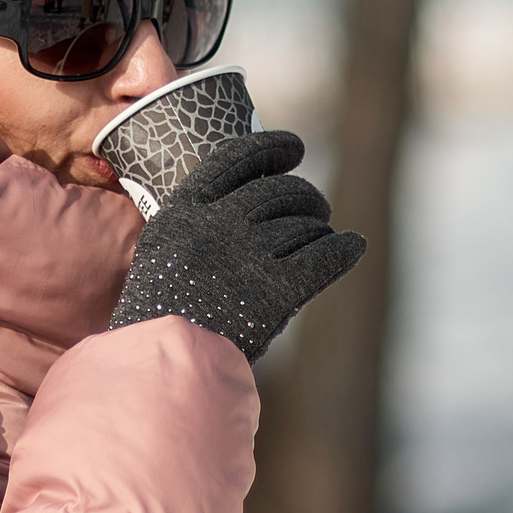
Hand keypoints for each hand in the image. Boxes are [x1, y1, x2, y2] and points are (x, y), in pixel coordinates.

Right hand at [107, 129, 364, 362]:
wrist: (161, 365)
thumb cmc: (159, 319)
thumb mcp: (162, 257)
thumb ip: (199, 232)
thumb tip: (254, 216)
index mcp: (184, 211)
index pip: (235, 158)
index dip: (271, 147)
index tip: (294, 148)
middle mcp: (218, 224)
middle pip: (279, 192)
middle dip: (305, 196)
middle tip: (317, 207)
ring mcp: (248, 254)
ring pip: (303, 226)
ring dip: (319, 228)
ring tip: (323, 235)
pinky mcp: (276, 288)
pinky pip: (323, 257)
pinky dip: (343, 249)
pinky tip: (353, 246)